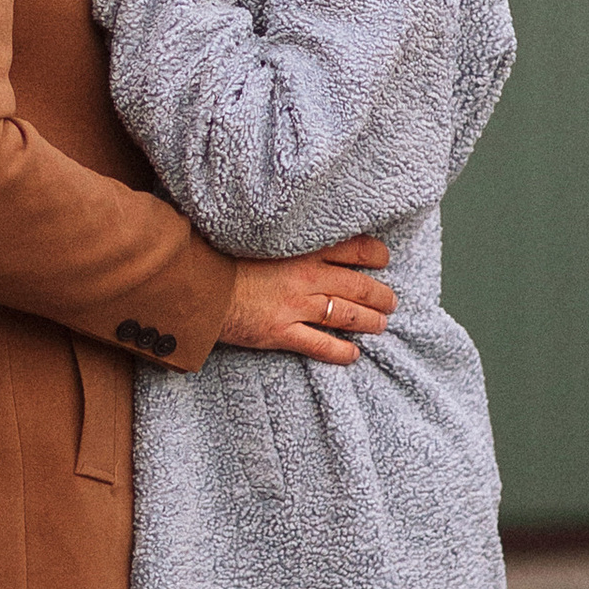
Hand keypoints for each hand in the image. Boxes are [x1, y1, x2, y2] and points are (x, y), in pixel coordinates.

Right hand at [218, 237, 395, 367]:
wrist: (197, 283)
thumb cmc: (220, 253)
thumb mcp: (258, 235)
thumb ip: (284, 236)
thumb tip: (298, 233)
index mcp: (301, 249)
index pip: (352, 248)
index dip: (374, 254)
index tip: (383, 259)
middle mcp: (306, 277)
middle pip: (357, 286)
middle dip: (380, 295)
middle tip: (391, 300)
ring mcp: (296, 307)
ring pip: (347, 316)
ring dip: (370, 321)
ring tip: (381, 325)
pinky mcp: (281, 332)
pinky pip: (321, 345)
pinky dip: (341, 352)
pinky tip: (353, 354)